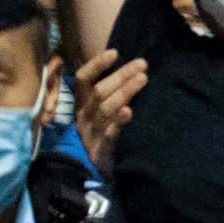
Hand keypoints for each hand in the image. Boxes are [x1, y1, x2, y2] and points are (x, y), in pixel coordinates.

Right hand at [73, 49, 147, 171]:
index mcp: (81, 103)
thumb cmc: (108, 131)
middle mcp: (82, 117)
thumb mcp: (103, 109)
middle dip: (121, 76)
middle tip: (142, 65)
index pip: (83, 79)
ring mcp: (89, 135)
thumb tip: (132, 65)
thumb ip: (110, 90)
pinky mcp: (99, 152)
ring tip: (143, 79)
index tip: (115, 53)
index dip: (97, 65)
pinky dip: (118, 122)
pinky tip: (129, 112)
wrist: (108, 169)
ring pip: (105, 109)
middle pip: (99, 91)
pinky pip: (108, 134)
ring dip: (125, 92)